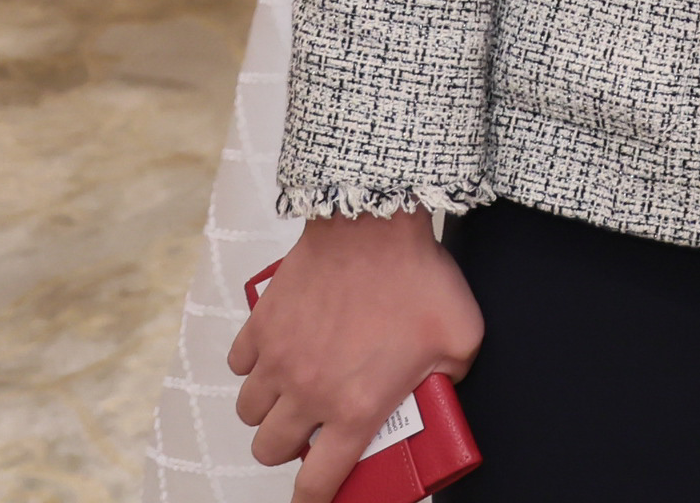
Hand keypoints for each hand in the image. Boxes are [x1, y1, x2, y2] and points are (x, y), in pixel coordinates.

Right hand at [227, 211, 482, 502]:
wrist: (373, 223)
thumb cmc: (418, 277)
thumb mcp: (461, 338)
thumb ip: (451, 377)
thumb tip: (443, 390)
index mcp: (354, 408)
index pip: (319, 482)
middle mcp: (307, 392)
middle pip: (270, 450)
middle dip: (287, 450)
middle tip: (311, 431)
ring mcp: (278, 360)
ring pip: (250, 412)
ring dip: (268, 411)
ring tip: (294, 393)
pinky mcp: (261, 326)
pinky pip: (238, 365)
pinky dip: (253, 366)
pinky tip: (277, 354)